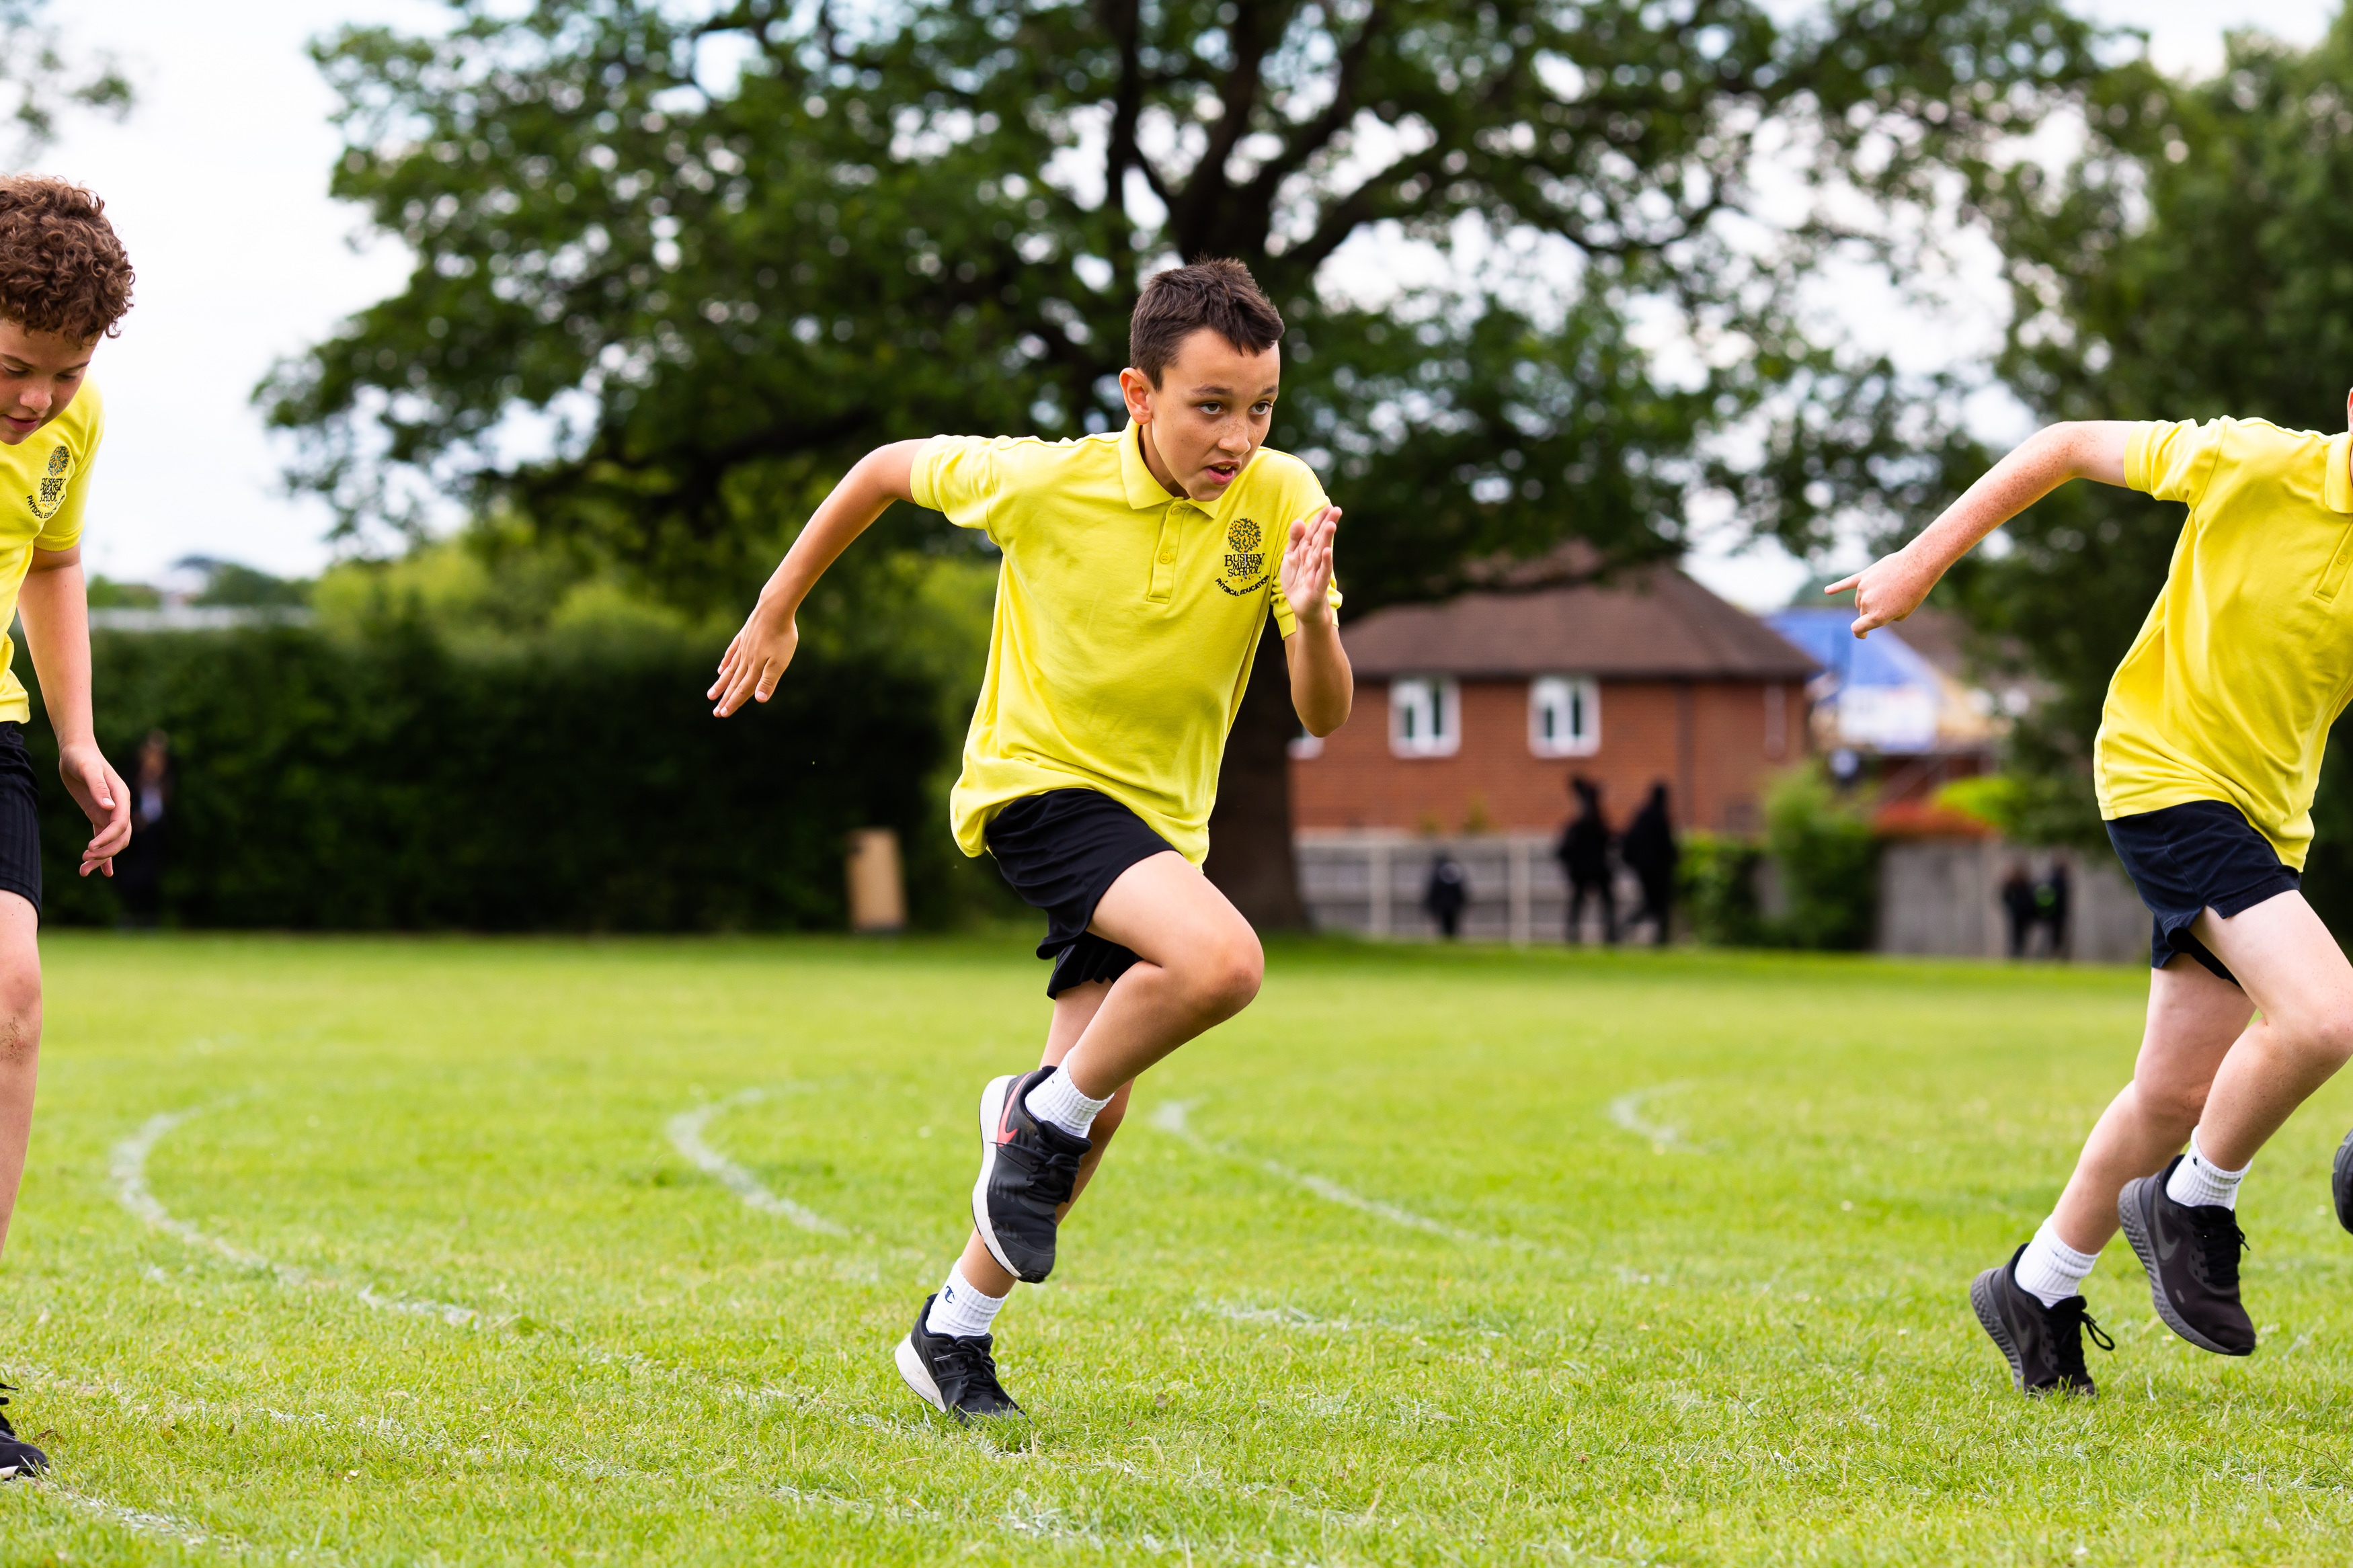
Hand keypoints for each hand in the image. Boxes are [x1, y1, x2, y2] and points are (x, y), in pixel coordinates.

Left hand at [60, 741, 127, 877]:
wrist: (76, 751)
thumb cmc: (81, 757)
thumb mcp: (87, 768)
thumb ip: (98, 786)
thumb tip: (109, 807)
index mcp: (121, 796)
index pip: (120, 824)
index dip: (108, 838)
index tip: (89, 847)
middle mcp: (119, 807)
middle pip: (120, 838)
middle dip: (105, 852)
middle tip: (84, 860)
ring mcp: (109, 812)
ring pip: (113, 842)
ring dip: (102, 858)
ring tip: (83, 871)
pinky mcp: (98, 815)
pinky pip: (103, 838)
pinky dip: (103, 855)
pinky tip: (98, 870)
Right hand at [708, 600, 799, 716]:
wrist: (775, 608)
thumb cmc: (781, 636)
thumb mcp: (779, 662)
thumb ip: (768, 681)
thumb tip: (758, 700)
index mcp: (755, 668)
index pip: (741, 690)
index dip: (733, 703)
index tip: (722, 714)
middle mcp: (746, 660)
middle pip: (733, 683)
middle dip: (725, 699)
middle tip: (715, 713)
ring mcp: (743, 647)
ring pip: (730, 670)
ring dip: (721, 683)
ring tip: (711, 694)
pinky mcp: (744, 636)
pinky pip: (732, 652)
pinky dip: (726, 662)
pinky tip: (721, 668)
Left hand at [1280, 505, 1340, 626]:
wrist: (1303, 608)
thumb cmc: (1298, 581)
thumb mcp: (1291, 558)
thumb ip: (1295, 540)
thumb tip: (1299, 521)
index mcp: (1307, 551)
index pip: (1314, 532)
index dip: (1320, 519)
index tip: (1329, 504)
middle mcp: (1314, 559)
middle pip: (1320, 540)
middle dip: (1327, 524)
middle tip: (1337, 509)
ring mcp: (1317, 572)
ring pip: (1322, 553)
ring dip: (1327, 539)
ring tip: (1331, 525)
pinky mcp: (1317, 587)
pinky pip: (1321, 573)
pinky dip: (1325, 563)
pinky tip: (1327, 552)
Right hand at [1824, 547, 1935, 638]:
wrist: (1918, 566)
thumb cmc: (1915, 591)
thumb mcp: (1904, 611)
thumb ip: (1886, 615)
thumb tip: (1874, 609)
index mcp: (1877, 616)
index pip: (1858, 629)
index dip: (1860, 633)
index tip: (1864, 635)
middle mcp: (1867, 603)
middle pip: (1862, 612)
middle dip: (1873, 611)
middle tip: (1893, 602)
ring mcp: (1863, 588)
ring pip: (1860, 599)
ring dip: (1870, 599)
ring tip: (1889, 590)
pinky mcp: (1864, 576)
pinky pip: (1847, 583)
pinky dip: (1836, 588)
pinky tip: (1827, 591)